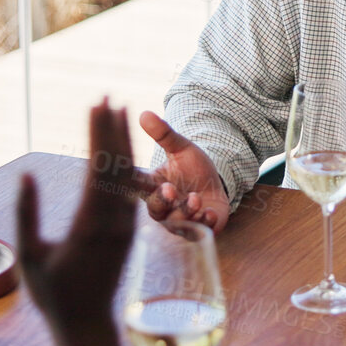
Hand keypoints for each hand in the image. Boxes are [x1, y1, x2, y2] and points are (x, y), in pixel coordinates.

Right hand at [17, 100, 140, 330]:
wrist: (87, 326)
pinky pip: (130, 192)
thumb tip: (27, 173)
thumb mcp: (30, 255)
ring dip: (124, 144)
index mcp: (89, 225)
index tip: (97, 104)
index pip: (98, 167)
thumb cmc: (52, 295)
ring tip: (121, 113)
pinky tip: (122, 151)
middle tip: (111, 96)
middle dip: (115, 128)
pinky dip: (126, 166)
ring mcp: (125, 228)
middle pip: (118, 165)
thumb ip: (27, 213)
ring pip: (128, 176)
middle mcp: (113, 222)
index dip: (99, 133)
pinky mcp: (128, 233)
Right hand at [134, 110, 229, 232]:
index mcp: (153, 185)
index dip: (130, 181)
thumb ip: (164, 134)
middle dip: (161, 200)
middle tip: (169, 189)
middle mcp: (162, 206)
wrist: (217, 186)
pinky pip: (197, 232)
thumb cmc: (193, 168)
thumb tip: (144, 113)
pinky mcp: (197, 229)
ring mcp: (178, 220)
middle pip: (154, 208)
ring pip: (175, 222)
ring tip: (196, 198)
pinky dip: (203, 224)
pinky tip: (209, 213)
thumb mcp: (181, 148)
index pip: (136, 183)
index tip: (129, 176)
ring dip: (185, 211)